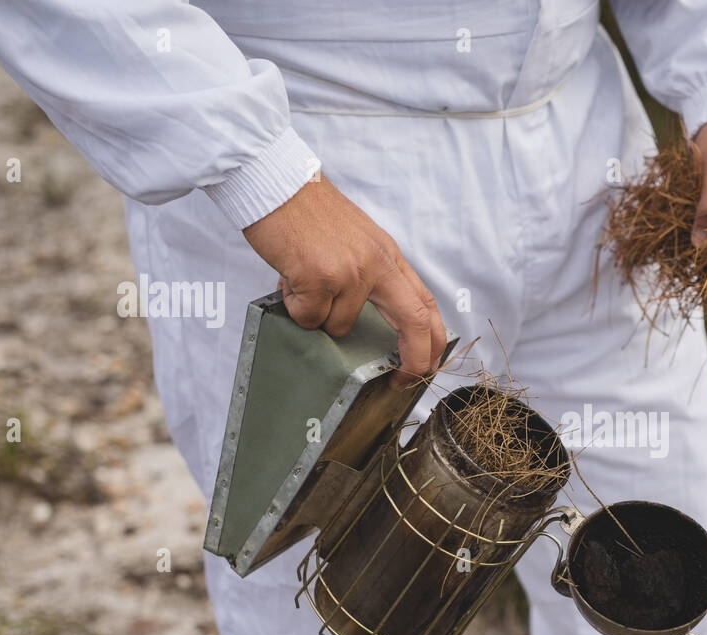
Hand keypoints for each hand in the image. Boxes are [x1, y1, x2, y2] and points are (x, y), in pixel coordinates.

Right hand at [242, 174, 446, 383]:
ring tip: (300, 282)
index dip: (431, 339)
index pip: (424, 302)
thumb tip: (360, 318)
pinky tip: (288, 276)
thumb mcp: (355, 240)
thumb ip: (366, 275)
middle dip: (414, 359)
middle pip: (412, 321)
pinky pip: (308, 317)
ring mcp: (351, 271)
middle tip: (401, 380)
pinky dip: (294, 306)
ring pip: (339, 326)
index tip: (424, 364)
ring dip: (316, 317)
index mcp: (387, 255)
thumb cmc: (306, 211)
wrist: (274, 182)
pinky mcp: (321, 278)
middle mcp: (376, 263)